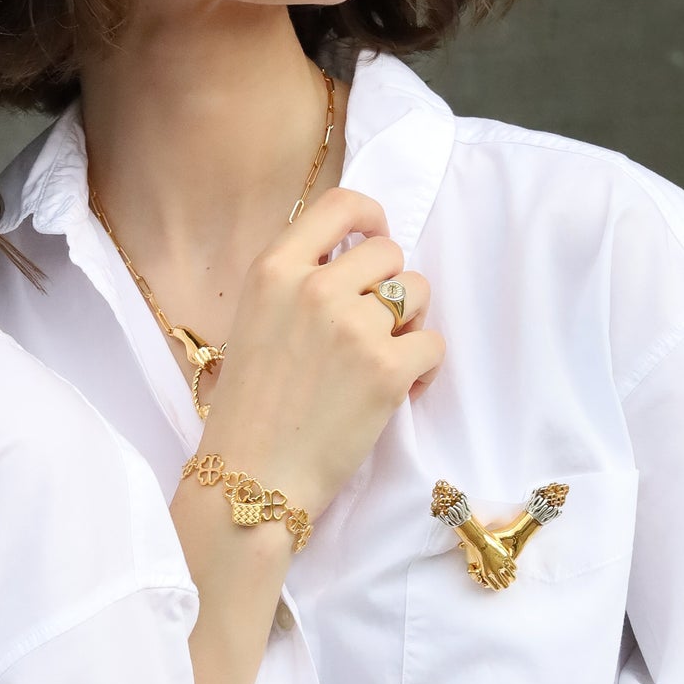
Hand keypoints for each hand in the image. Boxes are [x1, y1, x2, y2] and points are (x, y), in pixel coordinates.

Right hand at [203, 187, 443, 519]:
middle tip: (373, 328)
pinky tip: (396, 392)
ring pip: (419, 293)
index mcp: (273, 270)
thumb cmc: (250, 407)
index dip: (370, 216)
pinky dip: (423, 369)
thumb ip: (297, 281)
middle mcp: (314, 288)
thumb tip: (356, 258)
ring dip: (410, 324)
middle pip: (389, 253)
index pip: (340, 205)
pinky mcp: (387, 369)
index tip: (375, 236)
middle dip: (390, 286)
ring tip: (381, 361)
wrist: (251, 477)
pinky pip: (433, 344)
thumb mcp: (254, 320)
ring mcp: (353, 327)